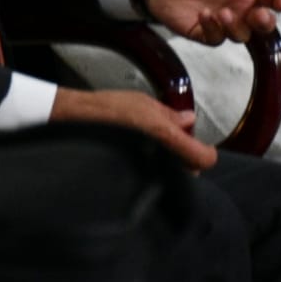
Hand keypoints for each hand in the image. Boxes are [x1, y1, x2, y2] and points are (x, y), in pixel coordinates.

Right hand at [51, 87, 216, 170]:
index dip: (206, 153)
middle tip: (177, 144)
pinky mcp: (132, 179)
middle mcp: (158, 158)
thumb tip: (188, 121)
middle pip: (189, 171)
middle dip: (187, 159)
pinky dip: (155, 171)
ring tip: (157, 149)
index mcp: (165, 136)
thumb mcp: (144, 102)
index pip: (203, 159)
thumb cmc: (106, 109)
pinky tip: (144, 157)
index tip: (204, 148)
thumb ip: (170, 114)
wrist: (74, 121)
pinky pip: (154, 179)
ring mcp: (145, 172)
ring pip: (172, 177)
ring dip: (171, 165)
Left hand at [144, 0, 280, 45]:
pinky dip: (214, 28)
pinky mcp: (205, 34)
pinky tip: (204, 14)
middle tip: (258, 15)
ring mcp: (224, 23)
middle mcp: (240, 8)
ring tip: (222, 12)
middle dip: (266, 22)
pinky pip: (217, 39)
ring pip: (242, 35)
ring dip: (236, 26)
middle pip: (263, 24)